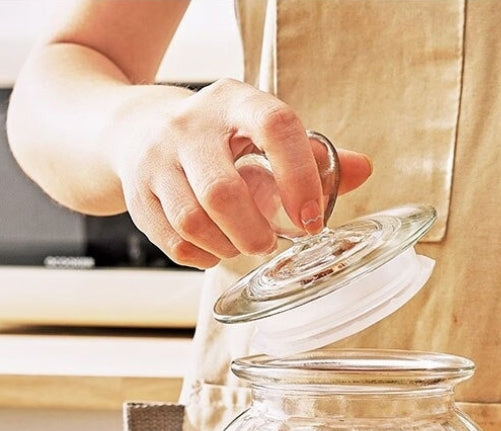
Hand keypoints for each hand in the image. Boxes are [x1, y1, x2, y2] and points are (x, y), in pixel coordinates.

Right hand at [106, 79, 372, 267]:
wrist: (137, 131)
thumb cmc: (219, 140)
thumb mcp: (263, 133)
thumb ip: (315, 157)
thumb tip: (363, 170)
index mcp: (234, 102)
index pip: (274, 126)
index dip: (299, 177)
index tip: (311, 219)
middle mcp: (189, 127)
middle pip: (221, 192)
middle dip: (254, 231)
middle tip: (268, 243)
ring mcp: (156, 161)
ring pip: (192, 222)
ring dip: (228, 246)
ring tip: (242, 244)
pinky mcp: (138, 196)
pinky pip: (174, 243)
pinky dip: (203, 257)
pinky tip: (216, 248)